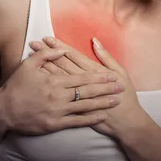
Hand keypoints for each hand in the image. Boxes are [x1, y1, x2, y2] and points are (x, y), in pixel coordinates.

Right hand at [0, 47, 122, 135]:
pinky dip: (90, 119)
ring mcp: (57, 111)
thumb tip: (61, 50)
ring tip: (116, 101)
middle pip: (87, 91)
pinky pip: (76, 122)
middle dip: (105, 89)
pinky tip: (101, 116)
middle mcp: (58, 96)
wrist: (3, 110)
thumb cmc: (15, 87)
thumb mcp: (27, 65)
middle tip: (119, 87)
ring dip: (102, 103)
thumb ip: (46, 56)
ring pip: (84, 106)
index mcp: (54, 81)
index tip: (110, 75)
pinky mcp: (54, 124)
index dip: (97, 76)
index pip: (81, 77)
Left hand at [34, 36, 149, 140]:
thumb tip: (94, 41)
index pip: (73, 56)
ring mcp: (76, 96)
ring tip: (34, 58)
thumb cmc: (126, 96)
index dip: (60, 46)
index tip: (48, 38)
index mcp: (93, 71)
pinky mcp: (73, 108)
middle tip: (35, 43)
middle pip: (62, 65)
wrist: (126, 122)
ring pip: (58, 78)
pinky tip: (40, 79)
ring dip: (45, 66)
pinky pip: (57, 95)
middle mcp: (82, 83)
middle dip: (48, 53)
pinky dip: (49, 86)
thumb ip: (106, 57)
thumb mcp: (121, 73)